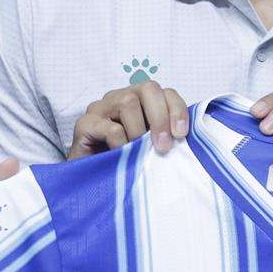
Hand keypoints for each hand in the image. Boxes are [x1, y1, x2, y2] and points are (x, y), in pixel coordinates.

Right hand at [69, 82, 189, 156]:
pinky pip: (109, 127)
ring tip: (138, 153)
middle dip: (161, 117)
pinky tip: (120, 157)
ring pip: (127, 102)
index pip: (165, 92)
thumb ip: (166, 136)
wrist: (91, 182)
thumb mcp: (150, 148)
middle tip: (163, 147)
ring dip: (139, 131)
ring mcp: (100, 108)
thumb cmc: (124, 164)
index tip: (181, 135)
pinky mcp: (84, 124)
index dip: (177, 110)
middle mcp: (119, 98)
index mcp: (139, 101)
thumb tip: (188, 136)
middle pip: (148, 89)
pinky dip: (120, 143)